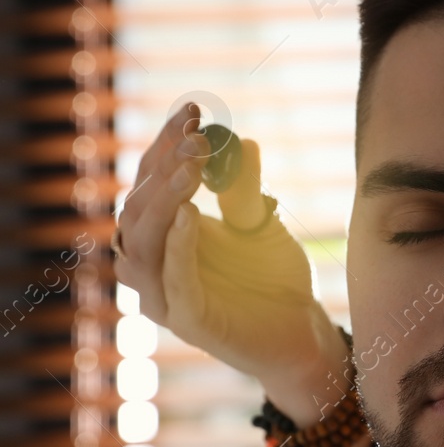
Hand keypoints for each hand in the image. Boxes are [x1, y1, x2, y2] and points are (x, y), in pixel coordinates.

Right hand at [113, 104, 343, 394]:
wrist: (303, 334)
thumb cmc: (274, 280)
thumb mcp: (260, 225)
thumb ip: (244, 190)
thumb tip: (242, 141)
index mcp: (164, 236)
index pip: (150, 182)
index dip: (165, 146)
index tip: (192, 111)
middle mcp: (153, 264)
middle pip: (139, 206)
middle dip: (165, 166)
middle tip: (197, 136)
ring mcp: (163, 295)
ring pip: (142, 242)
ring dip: (165, 200)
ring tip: (192, 167)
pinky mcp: (186, 321)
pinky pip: (170, 280)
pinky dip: (176, 246)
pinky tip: (190, 214)